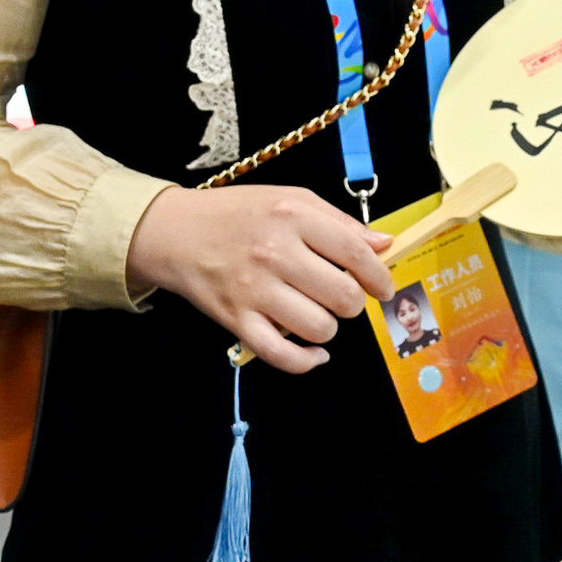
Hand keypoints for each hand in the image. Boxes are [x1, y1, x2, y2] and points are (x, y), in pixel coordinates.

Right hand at [127, 185, 393, 372]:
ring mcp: (254, 290)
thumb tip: (384, 244)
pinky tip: (314, 353)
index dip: (378, 276)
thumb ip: (341, 222)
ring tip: (317, 313)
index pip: (356, 253)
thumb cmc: (239, 214)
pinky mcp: (236, 320)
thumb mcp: (292, 199)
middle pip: (342, 297)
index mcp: (293, 216)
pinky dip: (306, 362)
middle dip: (351, 303)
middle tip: (339, 296)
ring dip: (327, 327)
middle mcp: (274, 252)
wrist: (176, 232)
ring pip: (319, 328)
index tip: (381, 286)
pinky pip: (282, 356)